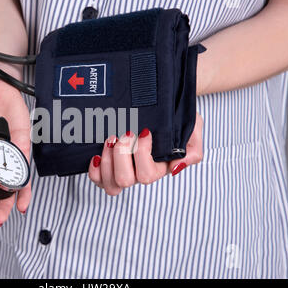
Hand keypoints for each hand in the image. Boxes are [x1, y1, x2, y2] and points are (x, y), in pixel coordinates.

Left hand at [88, 113, 202, 194]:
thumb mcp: (193, 129)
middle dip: (120, 155)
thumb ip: (192, 151)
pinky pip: (97, 179)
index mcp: (159, 167)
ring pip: (110, 184)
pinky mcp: (109, 165)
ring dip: (107, 161)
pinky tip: (98, 153)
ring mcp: (123, 170)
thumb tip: (174, 169)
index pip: (147, 175)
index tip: (145, 132)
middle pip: (124, 180)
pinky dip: (95, 169)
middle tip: (125, 134)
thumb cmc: (177, 116)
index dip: (141, 155)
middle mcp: (139, 172)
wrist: (164, 103)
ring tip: (111, 139)